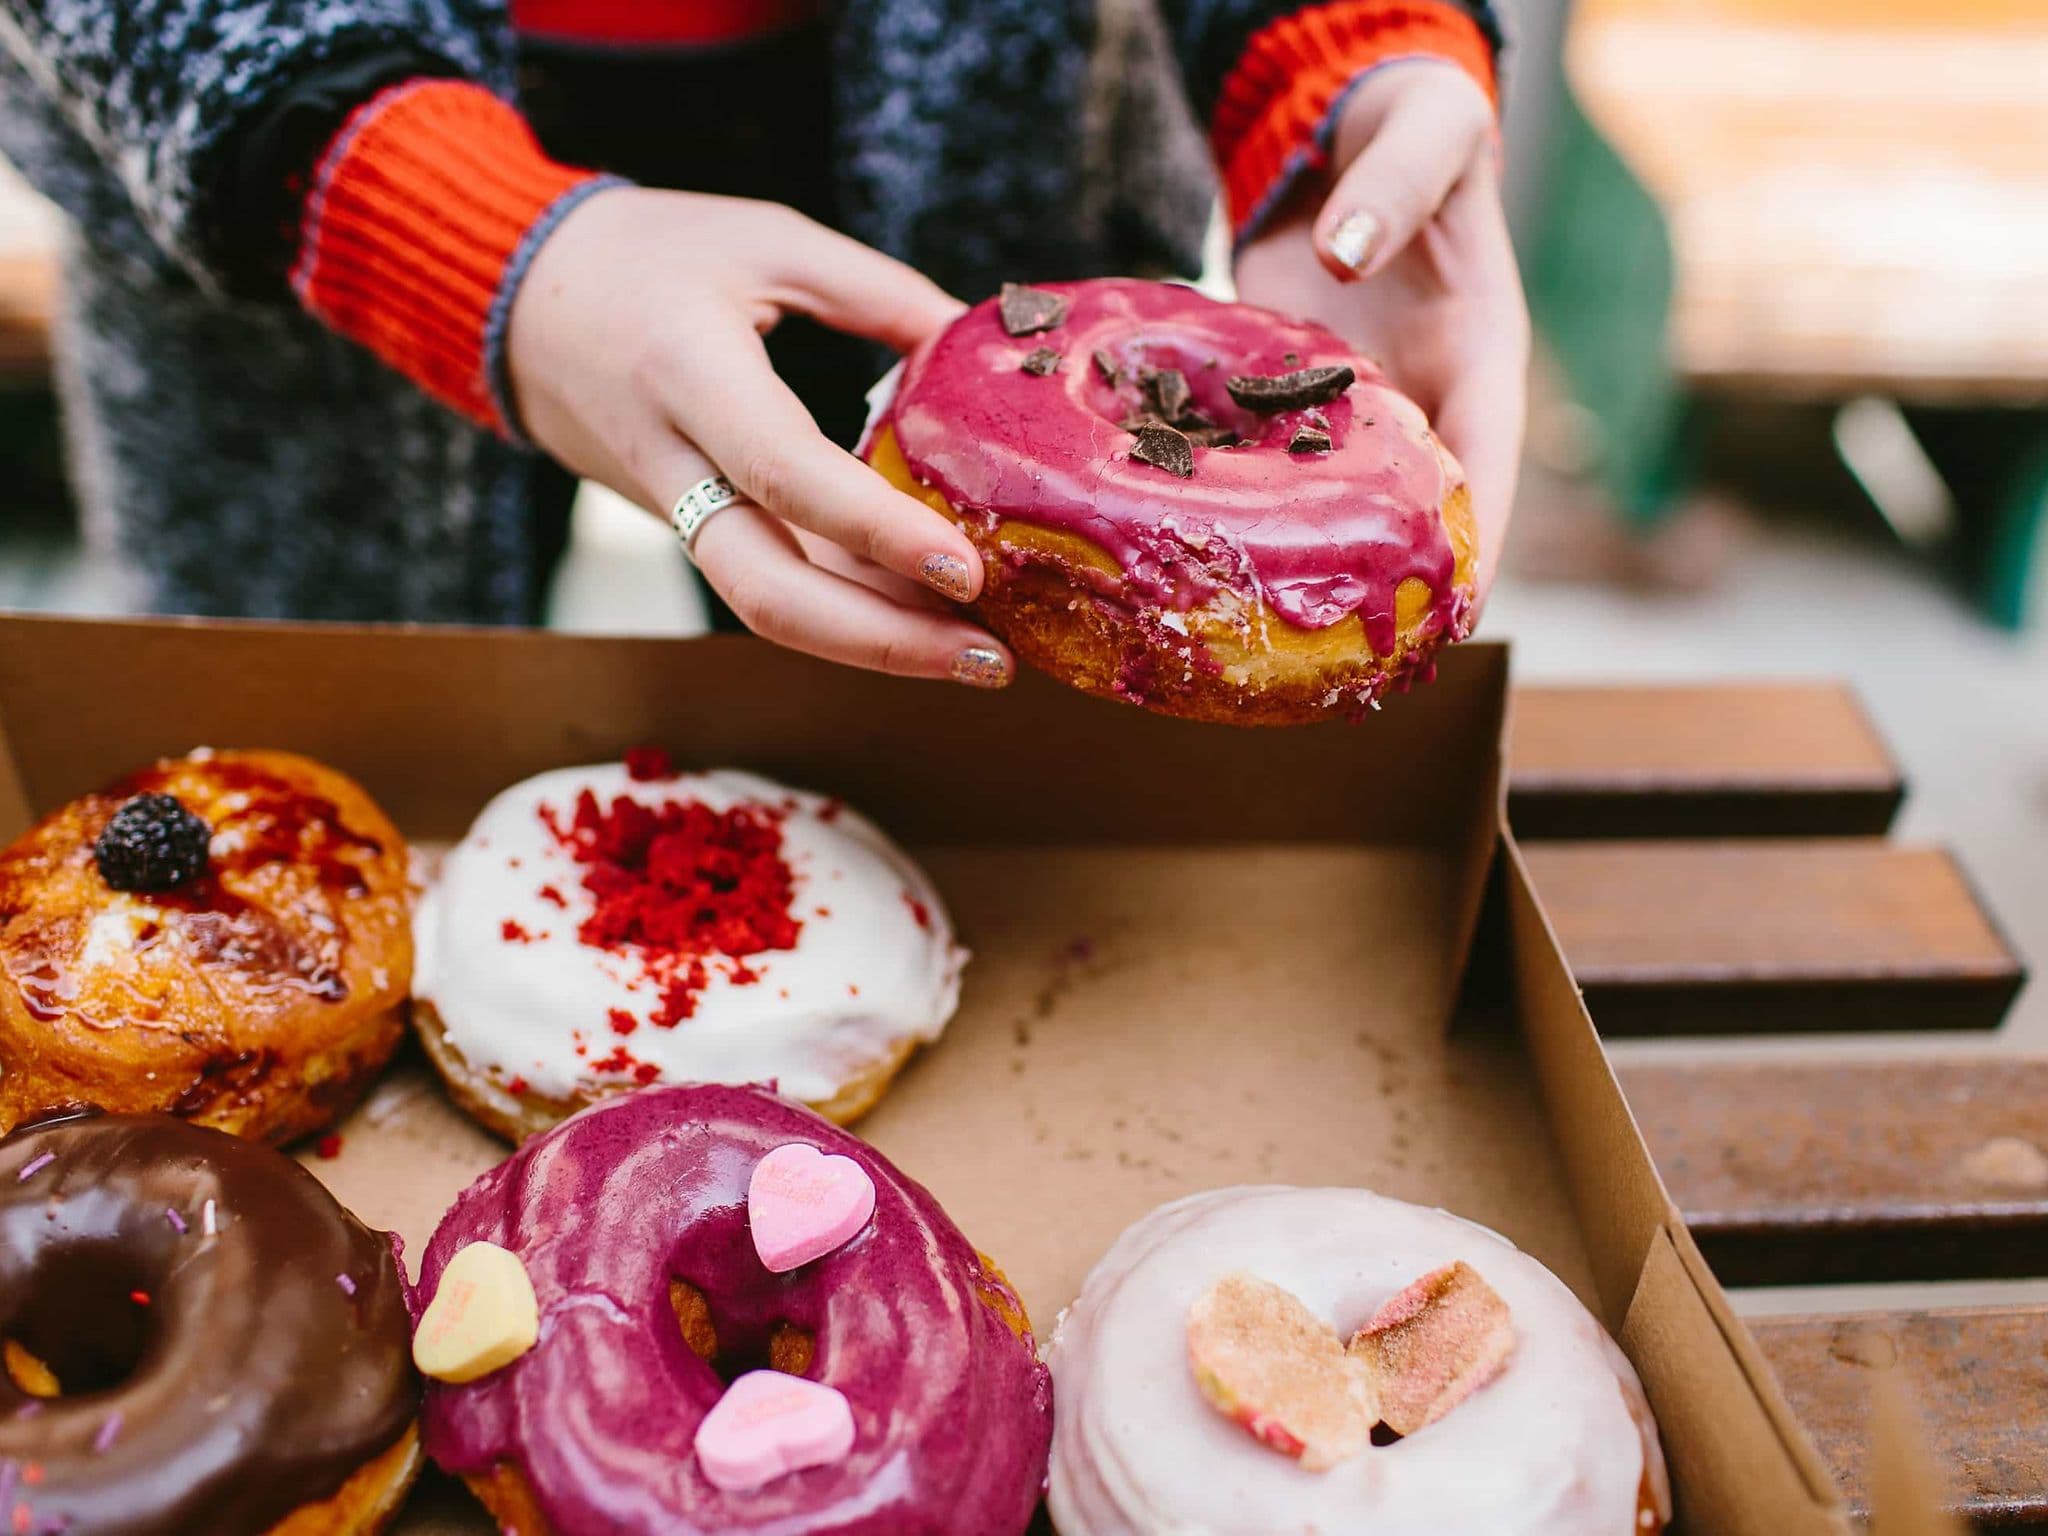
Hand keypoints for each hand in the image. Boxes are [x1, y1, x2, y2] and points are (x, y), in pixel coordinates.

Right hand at [506, 186, 1012, 686]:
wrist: (516, 303)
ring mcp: (674, 509)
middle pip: (765, 590)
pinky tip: (926, 618)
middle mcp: (671, 463)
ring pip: (768, 606)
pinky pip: (770, 583)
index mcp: (686, 372)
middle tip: (990, 658)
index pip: (785, 472)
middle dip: (883, 640)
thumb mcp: (767, 242)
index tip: (966, 568)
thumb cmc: (645, 256)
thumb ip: (879, 294)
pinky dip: (849, 611)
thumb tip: (981, 348)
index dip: (877, 531)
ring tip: (980, 654)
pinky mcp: (688, 528)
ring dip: (876, 644)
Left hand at [1233, 62, 1527, 602]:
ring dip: (1310, 570)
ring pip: (1336, 506)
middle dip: (1391, 595)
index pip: (1490, 476)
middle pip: (1415, 519)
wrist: (1343, 127)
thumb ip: (1393, 189)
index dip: (1477, 554)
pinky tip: (1195, 555)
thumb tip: (1343, 256)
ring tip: (1269, 648)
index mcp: (1481, 361)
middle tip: (1350, 674)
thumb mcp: (1424, 137)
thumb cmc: (1410, 131)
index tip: (1453, 625)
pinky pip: (1266, 463)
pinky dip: (1239, 508)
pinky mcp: (1284, 395)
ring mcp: (1348, 407)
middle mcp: (1419, 401)